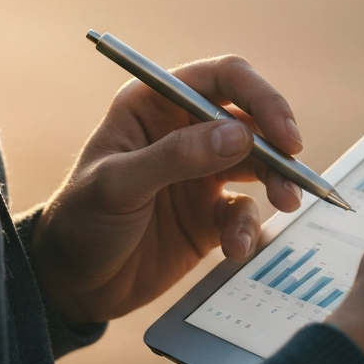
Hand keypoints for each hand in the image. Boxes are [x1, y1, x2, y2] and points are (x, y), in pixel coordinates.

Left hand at [30, 55, 304, 325]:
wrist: (68, 285)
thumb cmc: (78, 221)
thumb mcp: (117, 184)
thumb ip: (175, 156)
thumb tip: (239, 134)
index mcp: (156, 104)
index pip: (222, 78)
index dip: (259, 97)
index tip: (283, 132)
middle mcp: (183, 130)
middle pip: (250, 118)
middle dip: (278, 142)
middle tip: (294, 171)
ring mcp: (200, 172)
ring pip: (258, 162)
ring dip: (278, 180)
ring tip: (287, 203)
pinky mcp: (209, 214)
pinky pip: (245, 211)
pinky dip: (249, 228)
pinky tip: (235, 249)